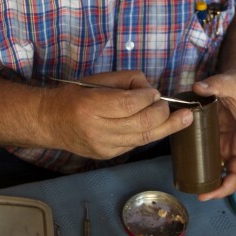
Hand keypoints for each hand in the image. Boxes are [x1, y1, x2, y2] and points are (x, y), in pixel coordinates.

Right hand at [42, 71, 192, 159]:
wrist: (50, 121)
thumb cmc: (74, 95)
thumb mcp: (98, 79)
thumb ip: (127, 81)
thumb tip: (151, 92)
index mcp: (90, 106)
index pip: (129, 104)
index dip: (147, 98)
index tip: (154, 93)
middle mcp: (97, 129)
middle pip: (141, 125)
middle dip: (162, 114)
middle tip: (171, 106)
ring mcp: (103, 146)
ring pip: (143, 139)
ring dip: (166, 127)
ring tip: (185, 119)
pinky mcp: (107, 155)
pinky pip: (135, 144)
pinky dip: (149, 134)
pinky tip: (159, 126)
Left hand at [192, 71, 235, 206]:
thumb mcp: (231, 81)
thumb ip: (216, 84)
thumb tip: (199, 87)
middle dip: (225, 189)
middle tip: (204, 196)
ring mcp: (230, 144)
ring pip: (227, 172)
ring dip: (215, 185)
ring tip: (198, 193)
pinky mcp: (219, 142)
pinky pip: (214, 162)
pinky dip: (207, 172)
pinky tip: (193, 178)